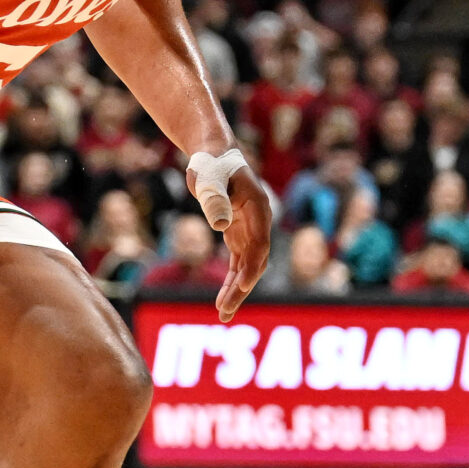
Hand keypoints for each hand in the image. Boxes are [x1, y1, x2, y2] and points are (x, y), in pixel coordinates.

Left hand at [211, 164, 275, 321]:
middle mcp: (259, 222)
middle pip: (255, 261)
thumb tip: (222, 226)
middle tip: (224, 311)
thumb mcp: (209, 179)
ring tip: (222, 314)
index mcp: (258, 209)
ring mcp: (250, 229)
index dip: (251, 267)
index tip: (241, 288)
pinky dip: (231, 279)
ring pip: (247, 266)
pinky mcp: (237, 232)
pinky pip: (238, 262)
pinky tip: (223, 298)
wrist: (212, 153)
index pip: (259, 245)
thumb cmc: (210, 164)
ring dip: (236, 290)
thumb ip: (215, 200)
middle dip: (241, 288)